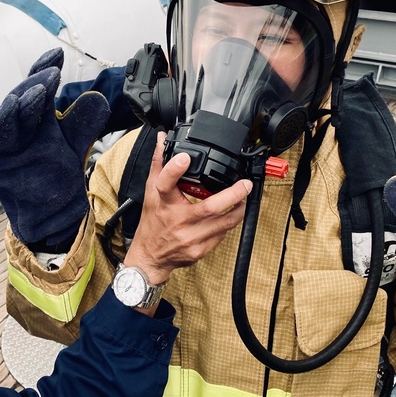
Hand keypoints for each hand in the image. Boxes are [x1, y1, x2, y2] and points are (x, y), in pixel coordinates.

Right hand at [0, 48, 108, 246]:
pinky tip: (15, 103)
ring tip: (39, 85)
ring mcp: (2, 144)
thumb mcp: (75, 146)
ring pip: (10, 114)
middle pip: (23, 97)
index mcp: (34, 120)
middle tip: (53, 71)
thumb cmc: (57, 180)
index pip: (37, 89)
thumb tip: (97, 97)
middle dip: (37, 82)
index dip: (45, 69)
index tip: (58, 54)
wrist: (52, 218)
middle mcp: (16, 128)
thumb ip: (84, 124)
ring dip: (23, 97)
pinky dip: (4, 121)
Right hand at [124, 133, 251, 285]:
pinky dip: (229, 223)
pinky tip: (230, 215)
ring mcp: (190, 237)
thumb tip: (163, 140)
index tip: (186, 157)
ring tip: (243, 198)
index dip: (175, 169)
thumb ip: (159, 164)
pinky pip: (222, 234)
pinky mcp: (200, 250)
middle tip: (245, 184)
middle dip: (233, 194)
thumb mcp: (151, 192)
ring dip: (238, 209)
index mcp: (163, 203)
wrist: (150, 256)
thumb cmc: (153, 223)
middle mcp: (177, 221)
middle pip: (210, 207)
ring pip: (224, 223)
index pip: (166, 183)